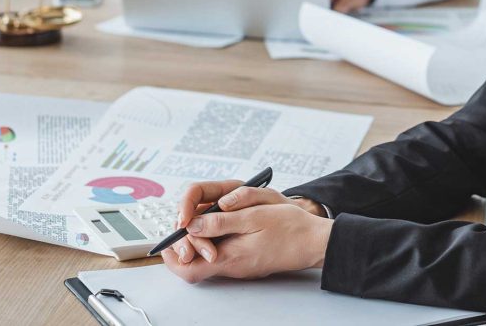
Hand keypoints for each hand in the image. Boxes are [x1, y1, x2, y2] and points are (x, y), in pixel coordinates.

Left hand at [162, 181, 332, 282]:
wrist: (315, 242)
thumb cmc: (292, 228)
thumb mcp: (256, 216)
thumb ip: (222, 221)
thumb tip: (193, 224)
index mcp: (230, 257)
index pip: (188, 269)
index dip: (173, 255)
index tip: (170, 236)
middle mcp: (232, 266)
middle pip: (194, 264)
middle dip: (184, 243)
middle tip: (186, 222)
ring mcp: (240, 265)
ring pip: (207, 257)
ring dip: (200, 238)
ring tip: (204, 216)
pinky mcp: (247, 260)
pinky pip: (222, 253)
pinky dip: (215, 238)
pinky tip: (222, 222)